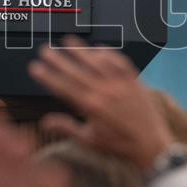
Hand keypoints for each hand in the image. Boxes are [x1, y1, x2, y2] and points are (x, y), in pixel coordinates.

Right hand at [29, 36, 174, 171]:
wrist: (151, 146)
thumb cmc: (119, 146)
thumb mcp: (89, 141)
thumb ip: (67, 127)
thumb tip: (45, 120)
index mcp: (91, 107)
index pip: (63, 87)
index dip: (47, 76)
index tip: (35, 67)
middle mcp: (104, 91)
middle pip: (76, 71)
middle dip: (58, 59)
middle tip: (44, 49)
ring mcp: (120, 84)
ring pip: (96, 61)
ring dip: (80, 50)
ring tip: (66, 40)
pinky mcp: (134, 81)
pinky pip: (120, 62)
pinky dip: (109, 53)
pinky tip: (98, 48)